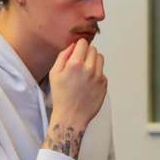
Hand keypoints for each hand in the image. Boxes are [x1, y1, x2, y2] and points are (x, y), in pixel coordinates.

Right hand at [42, 40, 106, 158]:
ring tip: (85, 71)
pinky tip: (88, 82)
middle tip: (79, 63)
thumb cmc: (61, 96)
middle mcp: (89, 69)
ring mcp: (99, 77)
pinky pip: (102, 72)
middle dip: (86, 52)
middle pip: (93, 49)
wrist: (71, 116)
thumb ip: (63, 56)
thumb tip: (73, 46)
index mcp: (75, 64)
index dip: (79, 45)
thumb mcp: (54, 73)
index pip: (83, 43)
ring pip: (100, 58)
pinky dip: (96, 73)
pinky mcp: (104, 84)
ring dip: (93, 60)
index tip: (76, 51)